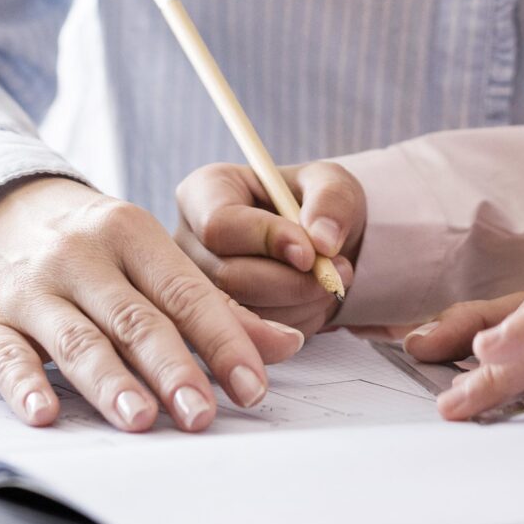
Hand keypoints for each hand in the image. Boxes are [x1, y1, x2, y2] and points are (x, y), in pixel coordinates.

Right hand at [0, 175, 304, 432]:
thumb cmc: (93, 247)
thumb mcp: (150, 257)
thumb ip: (215, 306)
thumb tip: (283, 347)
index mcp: (131, 233)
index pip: (185, 292)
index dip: (223, 341)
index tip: (252, 388)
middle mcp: (80, 256)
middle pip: (134, 318)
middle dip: (172, 368)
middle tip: (202, 414)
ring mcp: (31, 287)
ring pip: (77, 339)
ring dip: (110, 383)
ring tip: (142, 420)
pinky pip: (6, 356)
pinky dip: (25, 385)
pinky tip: (44, 414)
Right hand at [175, 160, 364, 334]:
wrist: (318, 246)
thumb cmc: (314, 204)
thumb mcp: (331, 183)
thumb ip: (330, 199)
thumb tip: (322, 240)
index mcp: (205, 192)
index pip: (219, 223)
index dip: (266, 239)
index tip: (311, 253)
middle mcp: (188, 243)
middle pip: (227, 276)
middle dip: (290, 282)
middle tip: (335, 274)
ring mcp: (195, 289)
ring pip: (241, 315)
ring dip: (297, 305)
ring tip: (329, 284)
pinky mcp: (214, 325)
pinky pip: (253, 341)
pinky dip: (293, 329)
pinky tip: (310, 303)